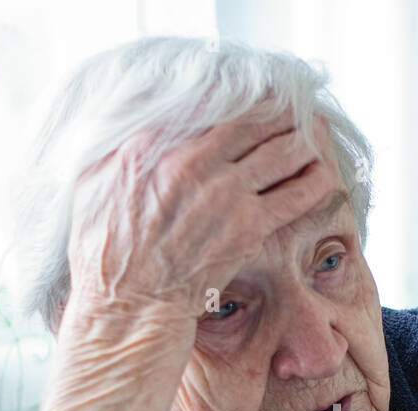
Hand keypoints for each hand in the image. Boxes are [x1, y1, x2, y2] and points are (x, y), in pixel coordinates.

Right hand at [39, 109, 339, 410]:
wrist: (128, 307)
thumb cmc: (106, 251)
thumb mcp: (92, 182)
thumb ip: (121, 143)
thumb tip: (141, 118)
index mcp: (150, 143)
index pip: (213, 101)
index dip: (245, 98)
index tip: (259, 99)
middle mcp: (191, 161)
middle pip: (257, 119)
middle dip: (284, 113)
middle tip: (299, 112)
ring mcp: (224, 194)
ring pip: (284, 150)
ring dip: (306, 140)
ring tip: (316, 137)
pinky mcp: (248, 228)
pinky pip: (297, 194)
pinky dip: (316, 180)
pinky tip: (325, 174)